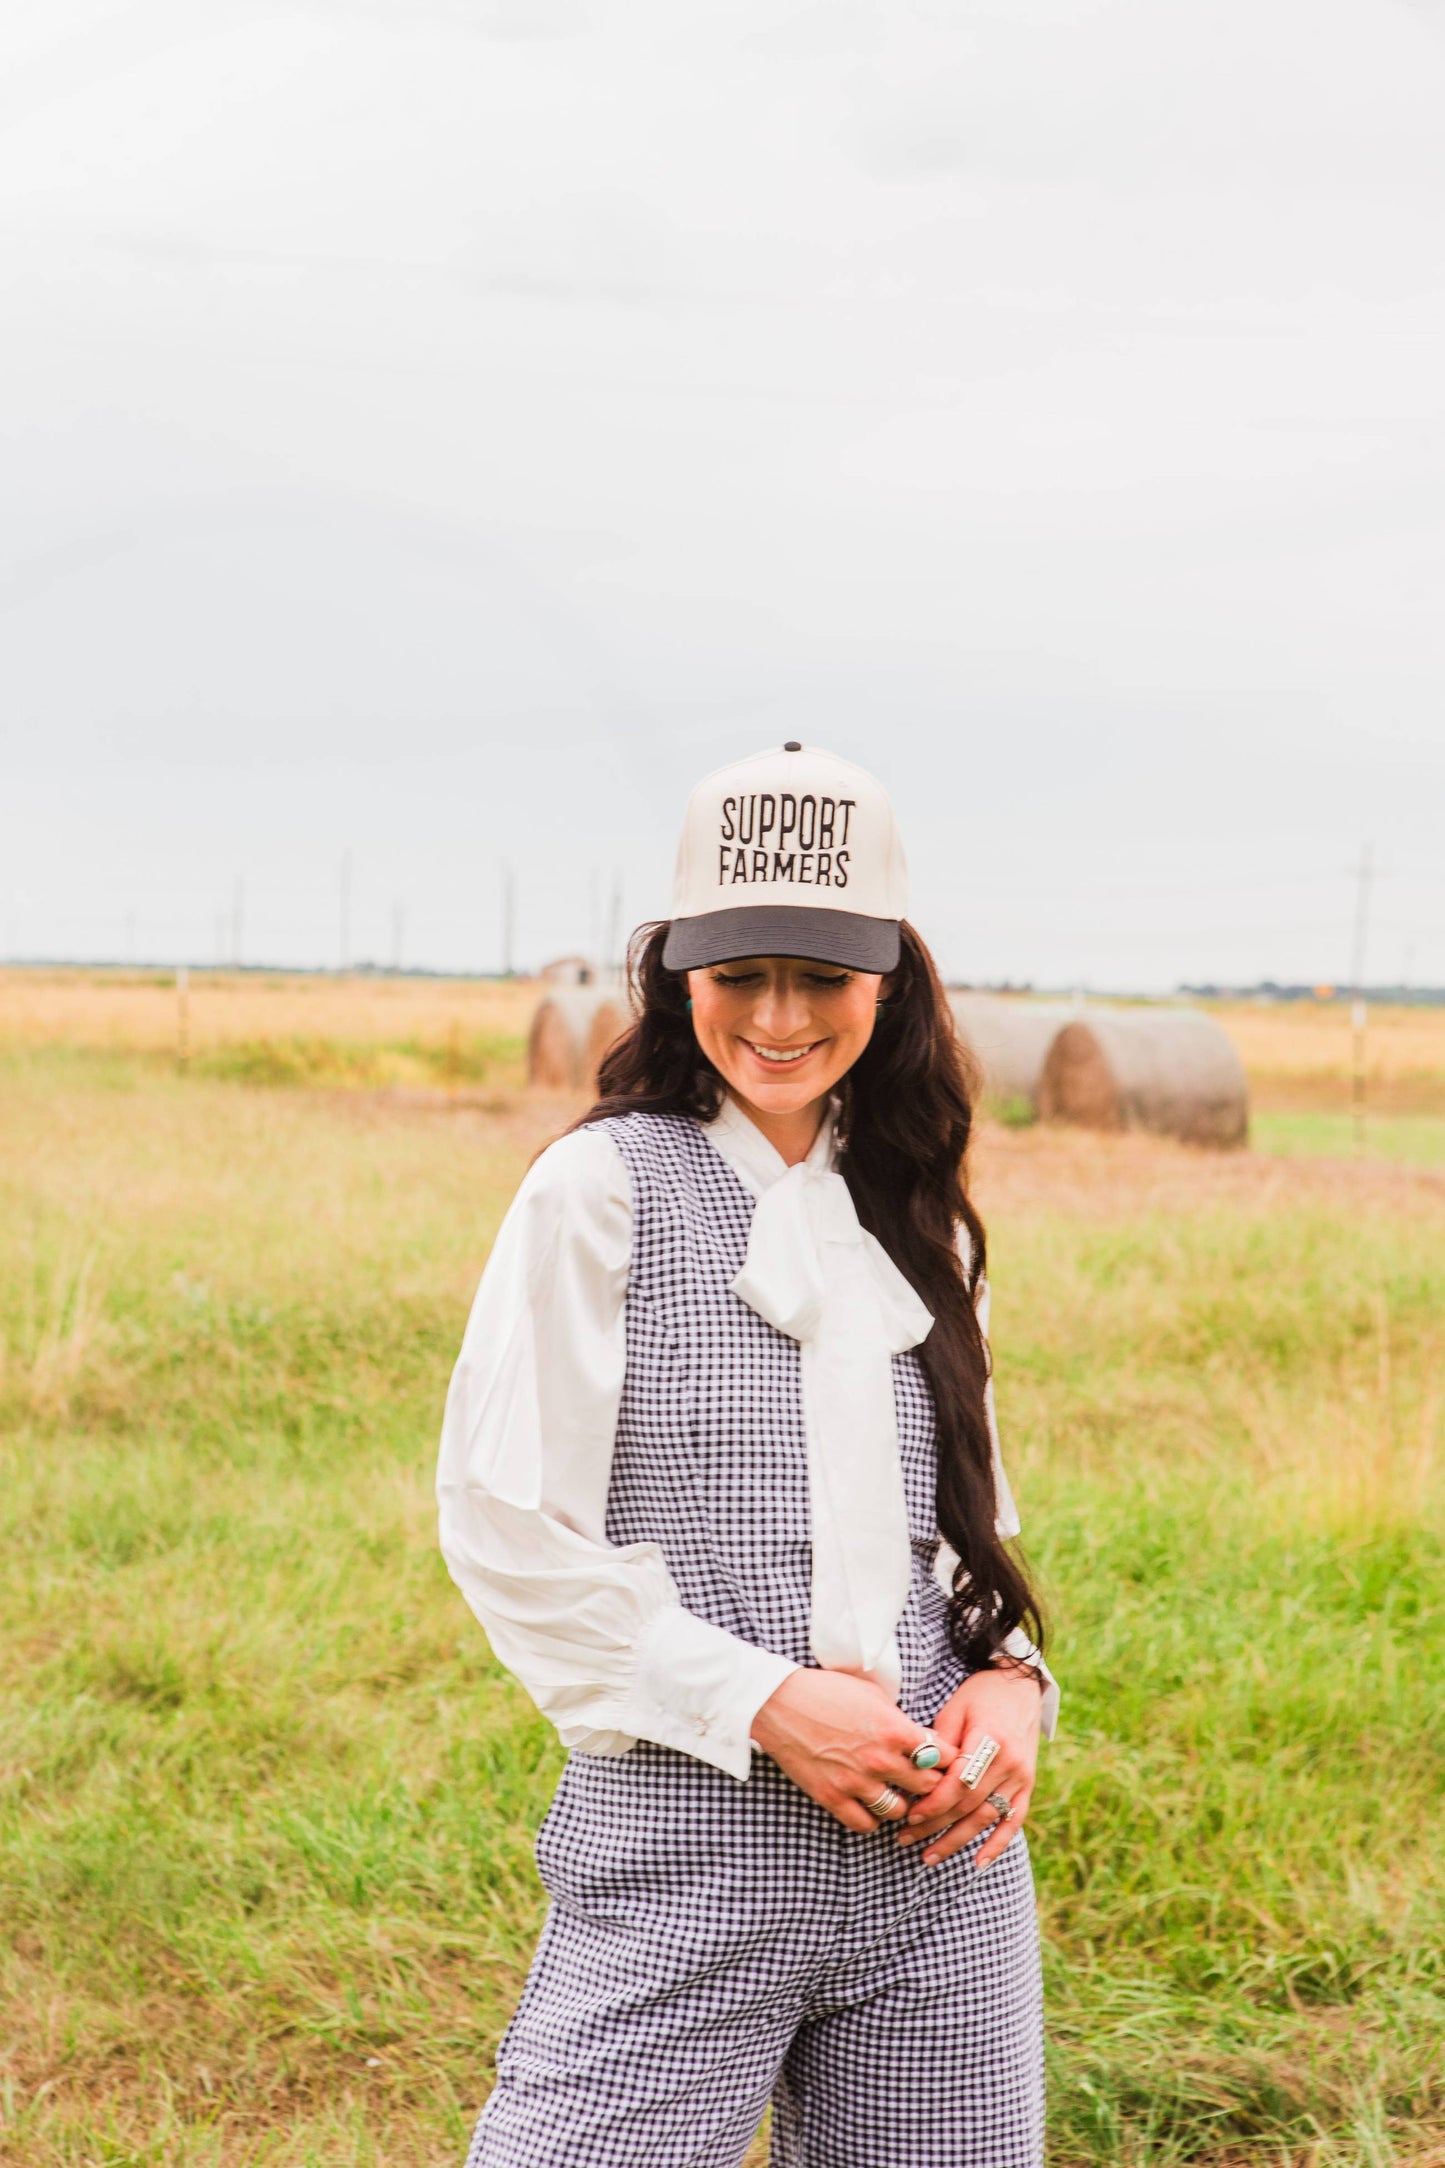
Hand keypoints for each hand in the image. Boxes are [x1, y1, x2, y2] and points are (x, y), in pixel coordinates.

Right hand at [751, 1670, 957, 1833]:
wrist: (779, 1703)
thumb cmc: (826, 1690)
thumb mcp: (873, 1695)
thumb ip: (902, 1721)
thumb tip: (926, 1739)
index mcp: (895, 1730)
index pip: (945, 1756)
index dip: (949, 1758)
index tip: (944, 1759)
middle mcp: (881, 1760)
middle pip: (928, 1787)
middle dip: (930, 1782)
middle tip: (924, 1778)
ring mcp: (857, 1782)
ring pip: (900, 1811)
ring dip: (902, 1803)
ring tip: (896, 1793)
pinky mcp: (833, 1798)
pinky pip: (866, 1825)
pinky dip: (872, 1818)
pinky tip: (870, 1804)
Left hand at [895, 1665, 1041, 1868]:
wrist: (1019, 1684)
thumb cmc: (979, 1695)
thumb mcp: (955, 1710)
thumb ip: (941, 1745)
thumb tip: (916, 1777)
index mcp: (989, 1740)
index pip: (958, 1783)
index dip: (934, 1803)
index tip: (909, 1815)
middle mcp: (1009, 1762)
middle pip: (969, 1805)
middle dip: (936, 1826)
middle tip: (906, 1839)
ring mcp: (1021, 1776)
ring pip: (987, 1818)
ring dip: (958, 1841)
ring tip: (930, 1856)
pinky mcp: (1028, 1784)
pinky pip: (1014, 1820)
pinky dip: (998, 1844)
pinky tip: (979, 1863)